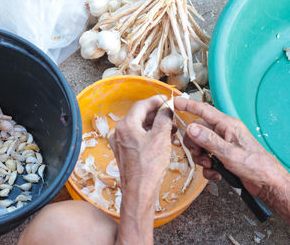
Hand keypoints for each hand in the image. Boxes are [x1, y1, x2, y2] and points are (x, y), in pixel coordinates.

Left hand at [109, 95, 173, 244]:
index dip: (156, 101)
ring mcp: (119, 142)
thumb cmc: (149, 167)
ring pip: (138, 126)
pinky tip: (161, 137)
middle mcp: (119, 132)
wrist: (139, 191)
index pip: (141, 105)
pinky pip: (136, 136)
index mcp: (126, 126)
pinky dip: (148, 134)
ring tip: (170, 127)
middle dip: (156, 114)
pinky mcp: (123, 151)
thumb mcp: (161, 138)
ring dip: (154, 124)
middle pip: (139, 115)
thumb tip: (166, 108)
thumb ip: (164, 119)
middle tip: (171, 114)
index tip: (167, 100)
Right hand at [174, 97, 287, 198]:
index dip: (188, 105)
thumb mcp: (229, 153)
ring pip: (200, 146)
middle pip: (197, 131)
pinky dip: (207, 168)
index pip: (204, 110)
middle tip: (199, 155)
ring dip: (200, 158)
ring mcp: (222, 145)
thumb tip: (190, 128)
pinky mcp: (221, 156)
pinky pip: (206, 158)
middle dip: (194, 145)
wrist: (267, 184)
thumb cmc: (255, 166)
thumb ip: (208, 140)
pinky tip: (215, 174)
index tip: (175, 102)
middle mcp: (224, 132)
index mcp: (227, 125)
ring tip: (210, 166)